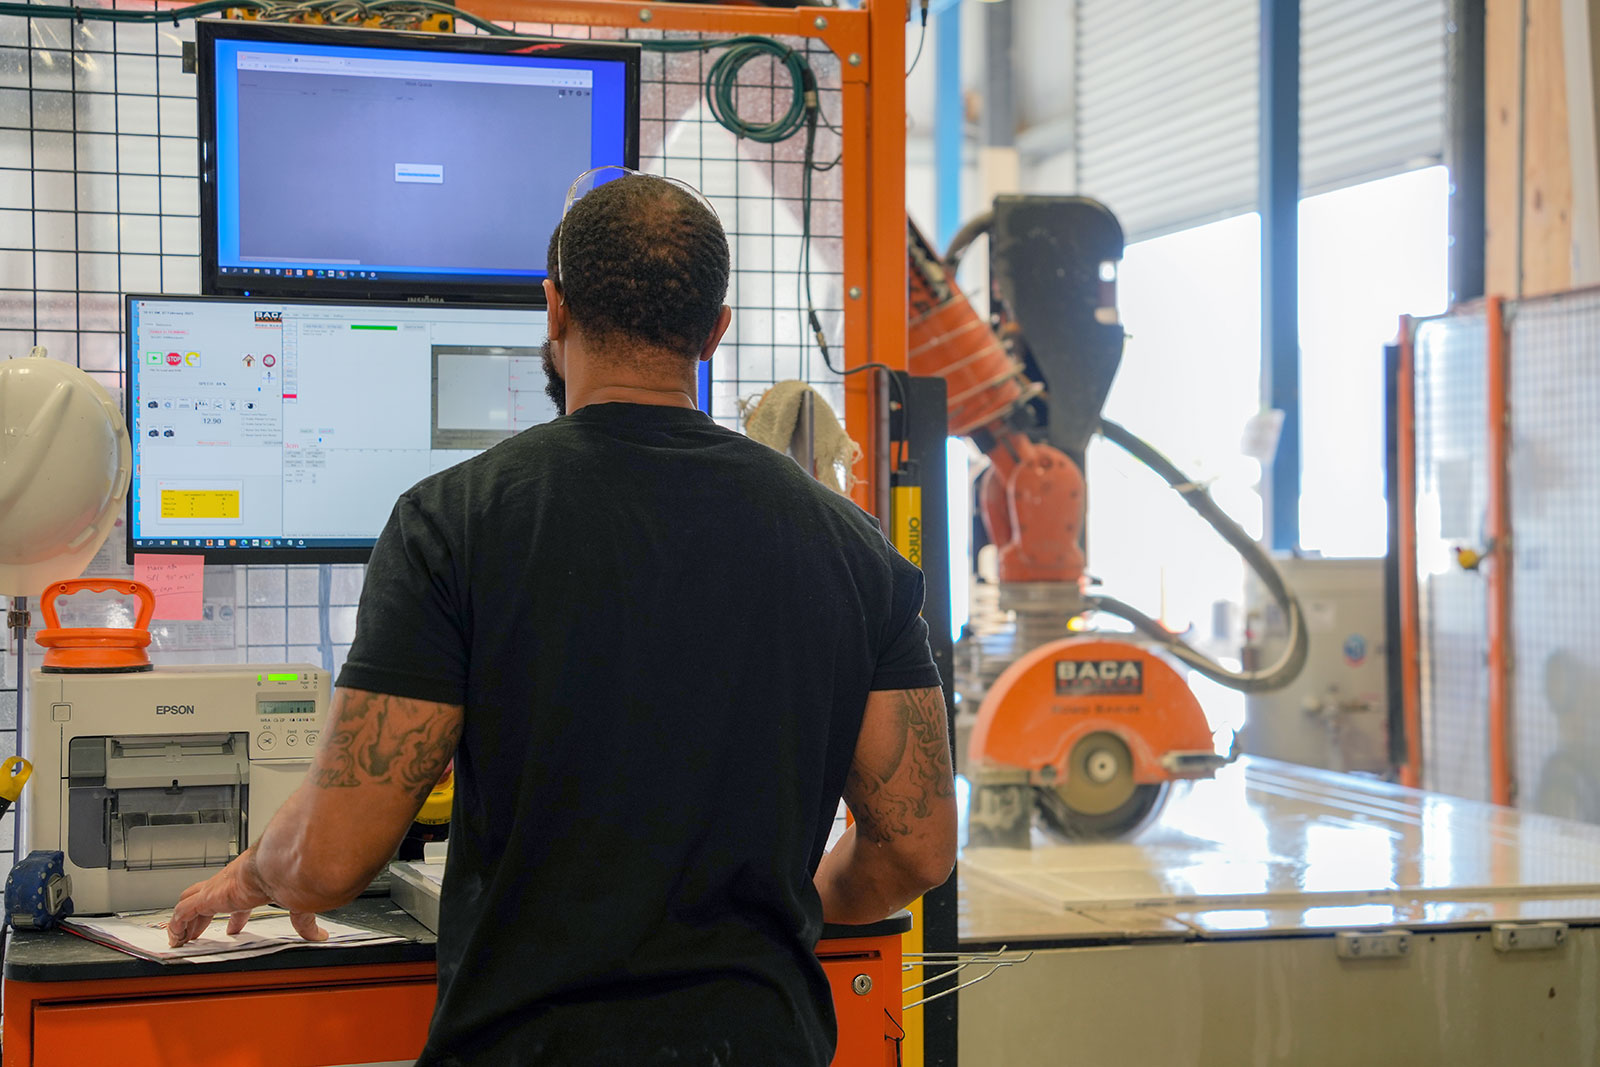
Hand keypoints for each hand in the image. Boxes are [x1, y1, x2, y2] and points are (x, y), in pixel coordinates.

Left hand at [167, 848, 327, 946]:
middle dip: (200, 917)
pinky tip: (176, 939)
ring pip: (189, 903)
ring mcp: (216, 890)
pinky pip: (182, 913)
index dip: (234, 915)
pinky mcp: (208, 897)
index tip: (232, 928)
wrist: (281, 865)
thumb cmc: (289, 876)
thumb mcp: (296, 903)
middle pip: (206, 898)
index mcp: (249, 884)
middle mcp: (229, 883)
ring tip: (180, 940)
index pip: (237, 899)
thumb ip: (304, 921)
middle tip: (196, 933)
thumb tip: (319, 935)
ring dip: (185, 923)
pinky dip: (177, 926)